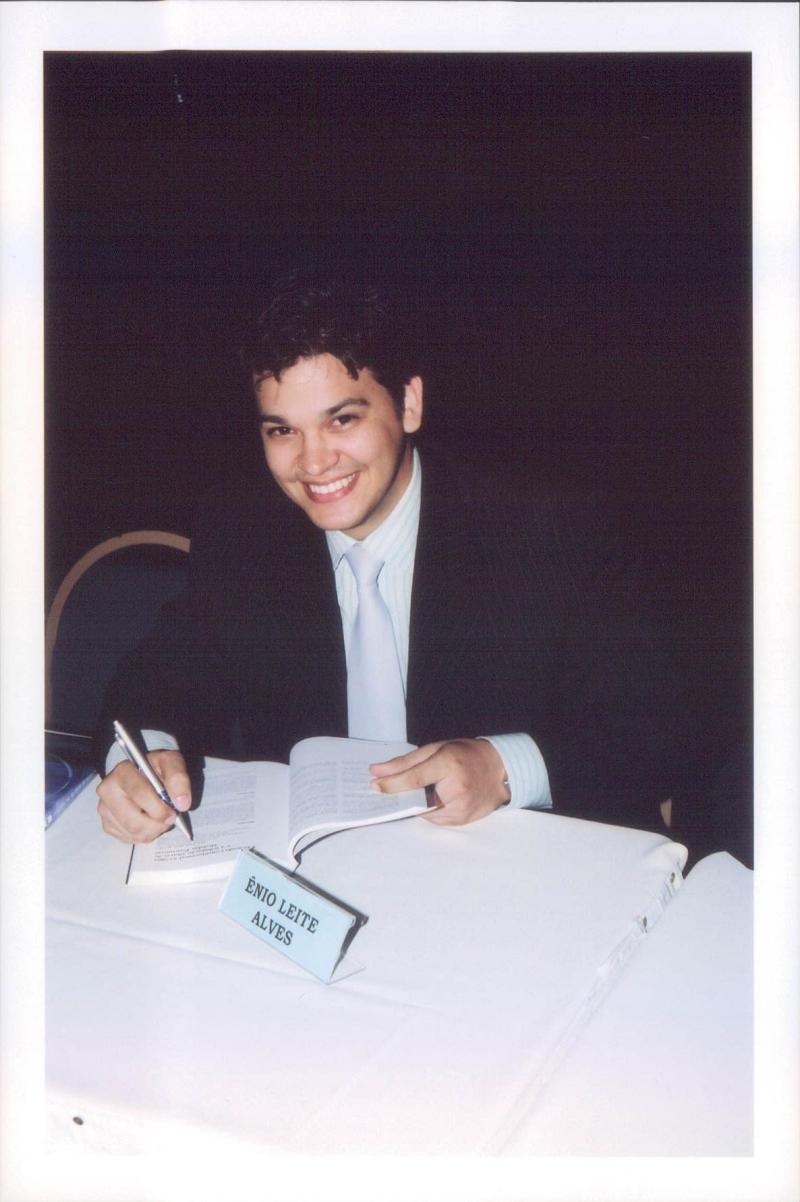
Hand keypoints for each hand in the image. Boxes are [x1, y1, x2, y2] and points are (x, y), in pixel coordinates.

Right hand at [96, 750, 191, 842]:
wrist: (145, 775)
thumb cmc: (157, 769)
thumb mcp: (171, 763)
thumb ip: (178, 778)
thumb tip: (182, 804)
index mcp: (122, 772)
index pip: (139, 794)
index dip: (159, 808)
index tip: (173, 814)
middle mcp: (107, 790)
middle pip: (134, 821)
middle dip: (157, 823)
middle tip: (168, 817)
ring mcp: (105, 809)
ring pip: (134, 832)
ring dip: (154, 830)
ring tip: (159, 817)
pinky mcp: (107, 824)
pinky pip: (131, 838)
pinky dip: (145, 834)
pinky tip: (148, 820)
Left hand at [369, 738, 509, 825]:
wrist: (499, 770)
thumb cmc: (465, 754)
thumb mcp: (436, 748)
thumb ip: (405, 762)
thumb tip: (376, 772)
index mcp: (448, 764)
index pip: (414, 779)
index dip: (391, 784)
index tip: (373, 786)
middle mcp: (456, 789)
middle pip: (416, 800)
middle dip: (402, 796)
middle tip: (390, 791)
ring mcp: (461, 808)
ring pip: (423, 813)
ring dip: (416, 804)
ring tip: (423, 790)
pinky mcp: (461, 821)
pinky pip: (434, 819)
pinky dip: (429, 810)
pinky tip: (435, 798)